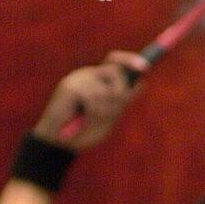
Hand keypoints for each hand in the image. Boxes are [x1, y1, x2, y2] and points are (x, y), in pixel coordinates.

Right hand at [32, 51, 149, 151]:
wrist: (59, 143)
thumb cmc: (83, 131)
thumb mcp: (109, 117)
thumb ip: (122, 100)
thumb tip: (141, 82)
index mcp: (98, 80)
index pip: (115, 61)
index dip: (130, 60)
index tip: (145, 68)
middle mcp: (88, 75)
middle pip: (117, 72)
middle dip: (122, 95)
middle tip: (112, 113)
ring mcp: (78, 79)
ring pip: (108, 89)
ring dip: (106, 111)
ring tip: (91, 120)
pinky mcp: (70, 87)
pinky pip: (94, 97)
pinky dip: (94, 113)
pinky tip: (81, 119)